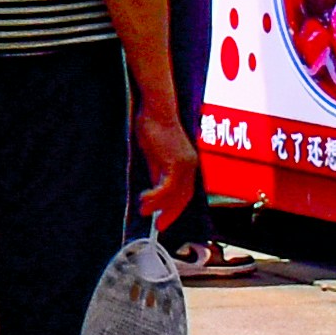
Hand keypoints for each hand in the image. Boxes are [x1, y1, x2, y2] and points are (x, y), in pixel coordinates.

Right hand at [134, 89, 201, 224]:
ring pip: (175, 194)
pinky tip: (144, 199)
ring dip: (159, 206)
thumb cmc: (152, 125)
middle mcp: (190, 165)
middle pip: (183, 197)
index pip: (184, 192)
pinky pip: (168, 187)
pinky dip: (156, 196)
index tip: (163, 218)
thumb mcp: (154, 154)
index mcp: (187, 163)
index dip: (174, 207)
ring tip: (144, 212)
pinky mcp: (176, 162)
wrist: (156, 109)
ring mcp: (186, 164)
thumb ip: (157, 171)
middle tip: (159, 225)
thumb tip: (155, 189)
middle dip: (170, 213)